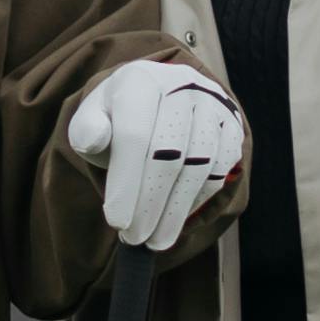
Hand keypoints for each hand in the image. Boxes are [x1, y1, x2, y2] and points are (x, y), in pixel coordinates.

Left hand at [62, 55, 248, 255]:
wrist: (158, 97)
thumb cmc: (119, 117)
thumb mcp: (93, 118)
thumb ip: (87, 130)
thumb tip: (93, 140)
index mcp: (140, 80)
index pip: (134, 136)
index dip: (126, 183)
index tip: (117, 222)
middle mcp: (181, 85)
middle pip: (169, 155)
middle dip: (150, 204)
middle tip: (136, 238)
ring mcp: (212, 103)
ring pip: (199, 165)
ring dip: (177, 210)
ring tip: (156, 240)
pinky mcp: (232, 125)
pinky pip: (220, 169)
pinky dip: (199, 200)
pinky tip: (177, 219)